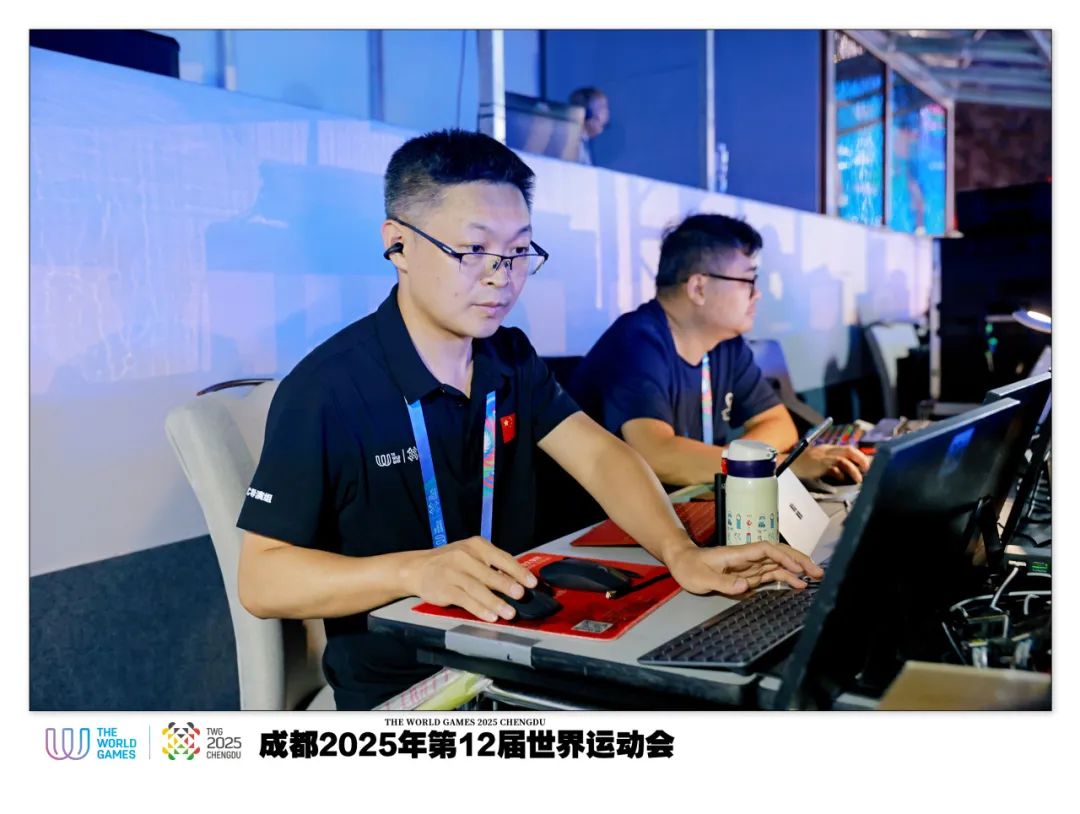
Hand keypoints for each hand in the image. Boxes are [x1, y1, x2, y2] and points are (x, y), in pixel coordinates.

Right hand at [404, 536, 537, 622]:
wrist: (418, 568)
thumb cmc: (451, 562)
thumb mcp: (472, 556)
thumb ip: (492, 566)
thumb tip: (517, 582)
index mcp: (477, 546)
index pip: (501, 557)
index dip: (518, 570)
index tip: (532, 582)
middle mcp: (464, 556)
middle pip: (490, 573)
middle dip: (507, 585)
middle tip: (521, 595)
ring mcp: (453, 572)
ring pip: (477, 588)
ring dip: (495, 602)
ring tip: (509, 613)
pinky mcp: (444, 588)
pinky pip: (465, 600)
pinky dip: (479, 609)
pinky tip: (490, 616)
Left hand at [665, 541, 823, 595]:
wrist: (682, 562)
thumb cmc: (690, 567)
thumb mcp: (702, 577)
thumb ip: (723, 582)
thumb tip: (746, 586)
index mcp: (738, 554)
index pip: (766, 550)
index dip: (784, 557)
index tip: (798, 568)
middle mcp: (748, 558)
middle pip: (779, 554)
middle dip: (799, 560)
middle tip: (817, 571)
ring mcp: (750, 566)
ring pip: (779, 564)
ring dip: (797, 569)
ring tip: (815, 578)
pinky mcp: (750, 575)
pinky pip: (772, 574)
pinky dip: (787, 578)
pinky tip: (798, 584)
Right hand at [789, 444, 870, 482]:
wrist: (786, 465)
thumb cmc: (800, 466)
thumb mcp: (816, 462)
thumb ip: (829, 464)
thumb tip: (843, 473)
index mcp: (826, 449)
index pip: (847, 449)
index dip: (858, 456)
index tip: (865, 464)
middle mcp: (826, 450)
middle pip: (849, 450)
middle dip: (861, 459)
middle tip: (867, 468)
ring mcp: (823, 457)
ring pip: (844, 460)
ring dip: (854, 470)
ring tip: (859, 479)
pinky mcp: (820, 465)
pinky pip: (834, 469)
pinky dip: (840, 475)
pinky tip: (842, 479)